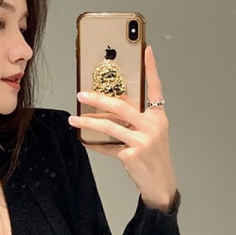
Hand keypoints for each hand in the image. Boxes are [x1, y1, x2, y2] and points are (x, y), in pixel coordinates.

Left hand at [68, 46, 177, 211]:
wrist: (161, 183)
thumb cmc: (154, 156)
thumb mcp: (151, 134)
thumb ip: (135, 120)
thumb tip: (108, 108)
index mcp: (158, 116)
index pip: (156, 88)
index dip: (151, 69)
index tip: (146, 51)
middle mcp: (152, 126)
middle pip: (121, 106)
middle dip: (98, 99)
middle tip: (81, 95)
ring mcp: (142, 140)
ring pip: (109, 126)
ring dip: (88, 123)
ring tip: (74, 120)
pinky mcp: (132, 155)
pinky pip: (107, 147)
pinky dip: (95, 144)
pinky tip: (85, 141)